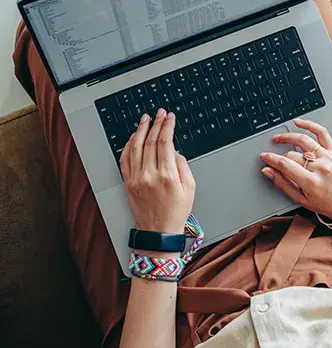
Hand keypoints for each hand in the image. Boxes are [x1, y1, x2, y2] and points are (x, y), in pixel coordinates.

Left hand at [120, 109, 195, 234]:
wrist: (158, 233)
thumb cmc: (176, 213)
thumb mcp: (190, 189)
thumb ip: (184, 166)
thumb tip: (174, 151)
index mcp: (167, 176)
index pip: (165, 143)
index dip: (167, 127)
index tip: (170, 117)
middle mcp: (149, 175)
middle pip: (150, 142)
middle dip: (156, 124)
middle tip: (159, 113)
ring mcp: (136, 179)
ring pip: (136, 147)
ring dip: (140, 130)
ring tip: (145, 119)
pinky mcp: (128, 183)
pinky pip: (125, 159)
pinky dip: (128, 145)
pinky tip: (133, 137)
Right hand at [259, 119, 331, 224]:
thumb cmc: (328, 205)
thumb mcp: (302, 200)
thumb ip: (283, 184)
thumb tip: (268, 171)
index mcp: (311, 182)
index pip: (285, 164)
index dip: (271, 159)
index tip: (264, 157)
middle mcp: (320, 167)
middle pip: (292, 154)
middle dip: (279, 155)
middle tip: (272, 156)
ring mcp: (328, 157)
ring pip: (304, 140)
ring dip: (289, 136)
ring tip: (279, 138)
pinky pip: (322, 133)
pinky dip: (310, 125)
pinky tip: (299, 123)